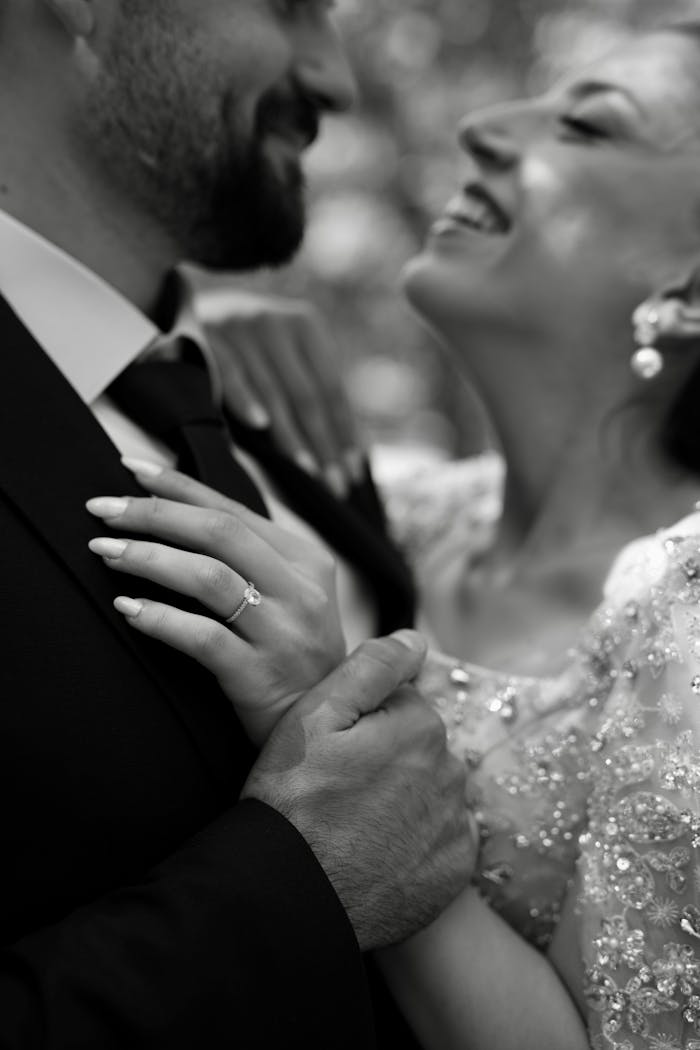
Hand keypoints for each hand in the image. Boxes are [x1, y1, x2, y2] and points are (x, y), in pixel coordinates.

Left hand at [86, 463, 345, 744]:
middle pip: (220, 533)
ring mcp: (284, 634)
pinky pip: (203, 638)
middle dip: (155, 514)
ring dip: (149, 558)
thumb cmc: (291, 653)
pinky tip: (127, 608)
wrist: (324, 727)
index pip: (234, 509)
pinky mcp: (261, 676)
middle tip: (102, 509)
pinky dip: (160, 619)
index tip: (130, 468)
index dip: (179, 486)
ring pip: (209, 578)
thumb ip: (250, 556)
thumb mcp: (288, 596)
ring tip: (104, 550)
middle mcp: (300, 591)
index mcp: (306, 560)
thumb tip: (175, 506)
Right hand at [201, 291, 363, 497]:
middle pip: (307, 396)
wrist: (199, 309)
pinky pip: (231, 375)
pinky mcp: (207, 338)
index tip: (354, 472)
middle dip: (324, 445)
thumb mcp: (291, 356)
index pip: (333, 389)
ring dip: (291, 436)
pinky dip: (246, 400)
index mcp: (306, 326)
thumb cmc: (256, 345)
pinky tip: (261, 426)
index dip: (346, 432)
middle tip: (336, 486)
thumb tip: (359, 450)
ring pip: (273, 393)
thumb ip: (321, 394)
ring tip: (307, 471)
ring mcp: (240, 330)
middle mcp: (276, 324)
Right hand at [244, 631, 475, 949]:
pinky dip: (415, 841)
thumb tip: (416, 640)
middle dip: (386, 759)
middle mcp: (451, 770)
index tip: (332, 752)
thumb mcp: (315, 715)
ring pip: (429, 790)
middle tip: (337, 791)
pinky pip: (440, 837)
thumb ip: (372, 667)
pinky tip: (376, 852)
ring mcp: (456, 823)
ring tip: (352, 825)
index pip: (400, 705)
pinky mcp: (456, 868)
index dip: (361, 724)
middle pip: (418, 747)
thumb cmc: (293, 800)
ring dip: (401, 799)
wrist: (290, 895)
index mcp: (421, 726)